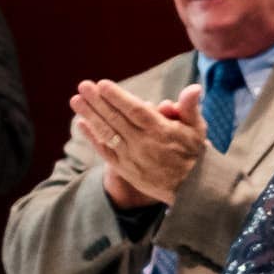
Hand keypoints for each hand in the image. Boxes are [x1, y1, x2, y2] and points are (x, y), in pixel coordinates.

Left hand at [72, 80, 205, 206]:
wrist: (191, 189)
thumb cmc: (194, 153)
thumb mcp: (197, 128)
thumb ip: (190, 107)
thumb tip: (194, 87)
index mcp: (161, 131)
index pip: (135, 110)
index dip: (117, 97)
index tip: (102, 84)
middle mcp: (144, 144)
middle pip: (116, 119)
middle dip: (97, 101)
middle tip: (83, 86)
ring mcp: (132, 158)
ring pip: (107, 134)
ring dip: (90, 116)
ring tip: (76, 100)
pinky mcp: (126, 169)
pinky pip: (105, 152)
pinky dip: (93, 137)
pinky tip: (82, 124)